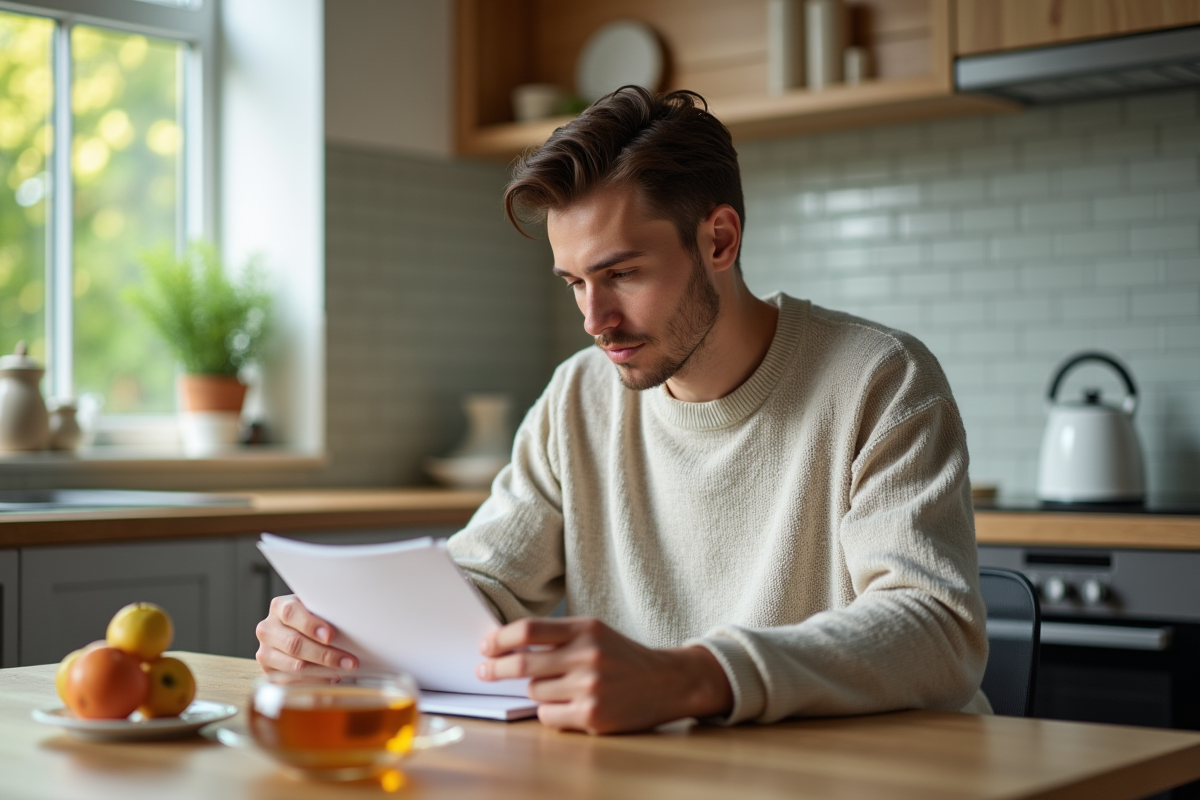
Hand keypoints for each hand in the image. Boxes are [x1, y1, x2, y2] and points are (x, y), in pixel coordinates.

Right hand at [255, 594, 359, 671]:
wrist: (290, 633)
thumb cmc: (309, 619)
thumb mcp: (314, 609)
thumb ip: (324, 613)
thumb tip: (350, 623)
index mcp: (279, 607)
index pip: (291, 613)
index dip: (311, 625)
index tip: (330, 636)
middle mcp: (267, 629)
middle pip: (294, 643)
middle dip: (325, 654)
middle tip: (349, 661)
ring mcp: (265, 652)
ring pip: (294, 665)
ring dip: (323, 670)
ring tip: (344, 670)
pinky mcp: (268, 672)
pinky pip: (292, 681)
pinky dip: (315, 681)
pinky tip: (331, 678)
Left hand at [476, 617, 732, 733]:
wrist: (667, 682)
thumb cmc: (622, 656)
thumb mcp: (594, 632)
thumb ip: (557, 636)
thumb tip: (507, 645)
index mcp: (586, 629)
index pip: (528, 630)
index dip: (499, 639)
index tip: (485, 646)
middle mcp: (587, 656)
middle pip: (522, 663)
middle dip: (495, 668)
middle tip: (483, 670)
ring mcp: (590, 688)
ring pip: (535, 691)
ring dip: (536, 690)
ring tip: (556, 686)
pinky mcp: (592, 716)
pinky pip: (547, 715)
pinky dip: (549, 711)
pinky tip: (565, 704)